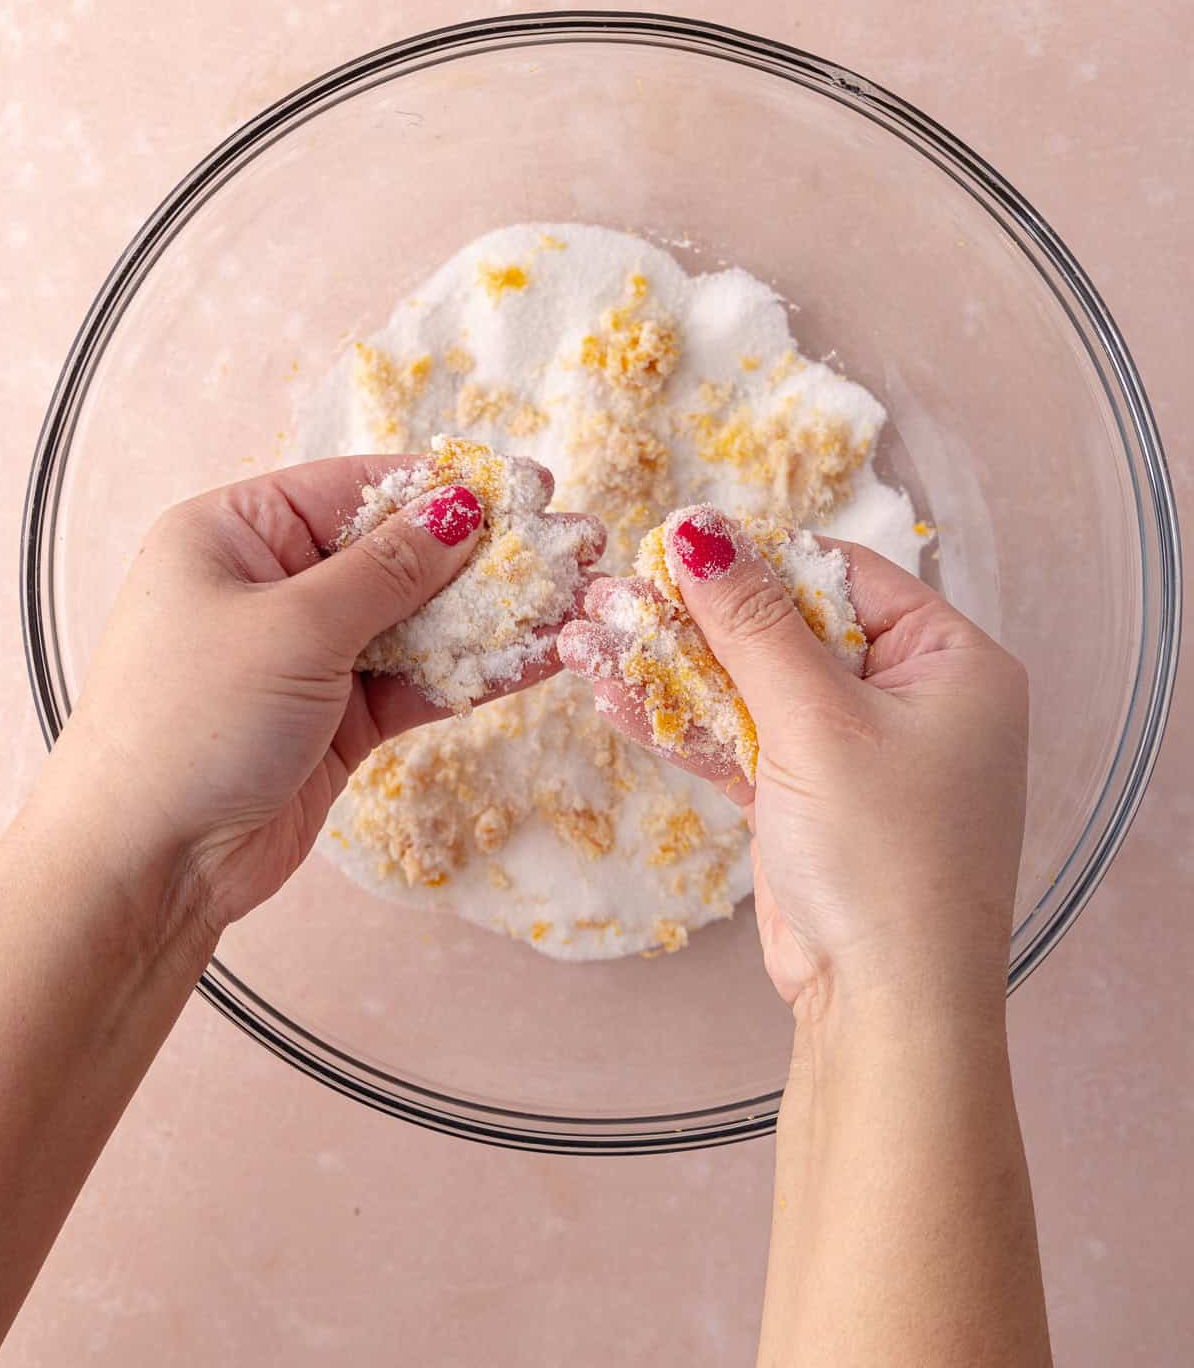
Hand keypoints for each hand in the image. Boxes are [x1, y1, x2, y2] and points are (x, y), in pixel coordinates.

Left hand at [43, 456, 599, 939]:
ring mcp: (309, 656)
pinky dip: (474, 671)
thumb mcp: (292, 628)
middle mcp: (272, 585)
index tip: (528, 487)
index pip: (356, 489)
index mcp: (235, 533)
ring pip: (418, 621)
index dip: (445, 487)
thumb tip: (460, 507)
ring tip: (578, 597)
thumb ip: (387, 570)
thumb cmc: (191, 722)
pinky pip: (417, 681)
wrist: (144, 867)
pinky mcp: (338, 720)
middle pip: (398, 553)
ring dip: (496, 614)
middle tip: (576, 542)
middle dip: (486, 552)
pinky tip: (542, 656)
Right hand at [558, 512, 1027, 1013]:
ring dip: (671, 670)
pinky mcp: (807, 798)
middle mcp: (910, 698)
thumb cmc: (884, 853)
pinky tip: (612, 696)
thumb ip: (751, 624)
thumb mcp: (817, 722)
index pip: (844, 576)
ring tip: (585, 639)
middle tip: (610, 591)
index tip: (672, 545)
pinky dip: (682, 725)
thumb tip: (698, 527)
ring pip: (753, 687)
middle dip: (695, 619)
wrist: (886, 1008)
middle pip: (787, 629)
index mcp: (950, 662)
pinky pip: (741, 741)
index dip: (758, 559)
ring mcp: (855, 752)